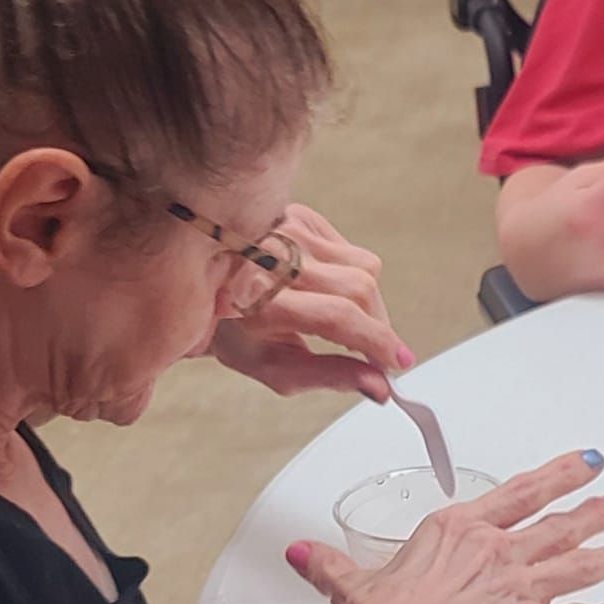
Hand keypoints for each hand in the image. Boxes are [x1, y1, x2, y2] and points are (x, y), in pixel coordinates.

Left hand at [210, 204, 411, 400]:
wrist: (205, 289)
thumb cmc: (237, 334)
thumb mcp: (276, 368)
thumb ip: (331, 377)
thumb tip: (379, 387)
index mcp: (259, 300)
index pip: (337, 316)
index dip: (376, 340)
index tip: (398, 361)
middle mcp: (273, 258)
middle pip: (359, 289)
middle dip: (377, 325)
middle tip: (374, 350)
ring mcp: (288, 229)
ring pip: (364, 267)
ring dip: (367, 301)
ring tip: (341, 318)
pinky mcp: (301, 216)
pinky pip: (352, 251)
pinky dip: (351, 276)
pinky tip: (326, 289)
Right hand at [286, 450, 603, 603]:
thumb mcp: (352, 586)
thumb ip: (331, 566)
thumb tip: (298, 552)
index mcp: (457, 530)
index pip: (519, 494)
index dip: (557, 476)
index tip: (587, 462)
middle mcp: (495, 551)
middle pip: (557, 525)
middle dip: (595, 511)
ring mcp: (516, 587)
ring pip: (579, 565)